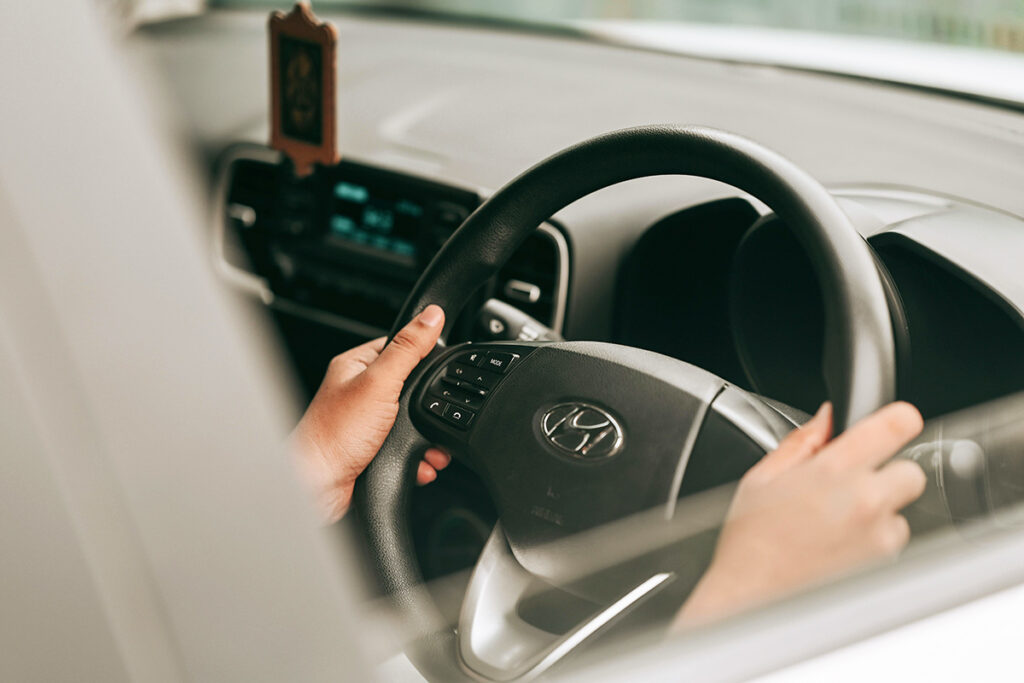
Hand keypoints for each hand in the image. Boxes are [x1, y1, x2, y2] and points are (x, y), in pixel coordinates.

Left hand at [291, 305, 450, 522]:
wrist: (319, 486)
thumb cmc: (335, 435)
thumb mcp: (380, 382)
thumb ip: (408, 349)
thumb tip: (432, 316)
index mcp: (356, 366)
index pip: (399, 346)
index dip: (423, 355)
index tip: (441, 366)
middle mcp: (359, 392)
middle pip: (411, 387)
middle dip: (429, 406)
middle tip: (436, 414)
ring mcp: (366, 422)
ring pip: (412, 421)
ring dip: (428, 437)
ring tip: (431, 447)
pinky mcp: (374, 450)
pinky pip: (408, 447)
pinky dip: (419, 457)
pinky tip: (420, 463)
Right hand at [674, 401, 925, 627]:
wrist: (750, 597)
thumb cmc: (750, 542)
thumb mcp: (762, 478)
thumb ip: (802, 442)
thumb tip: (826, 418)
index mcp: (834, 471)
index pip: (897, 424)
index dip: (898, 419)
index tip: (894, 423)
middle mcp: (865, 502)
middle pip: (911, 470)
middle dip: (887, 474)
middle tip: (853, 485)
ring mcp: (879, 537)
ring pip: (902, 510)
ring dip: (880, 512)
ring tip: (835, 524)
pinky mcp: (884, 565)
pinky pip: (892, 542)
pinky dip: (874, 541)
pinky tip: (838, 546)